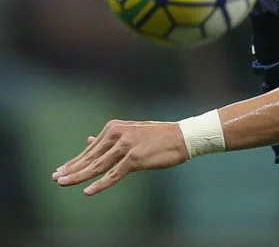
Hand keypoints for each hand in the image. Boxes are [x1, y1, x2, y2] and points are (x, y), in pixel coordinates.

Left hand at [51, 120, 188, 195]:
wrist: (182, 137)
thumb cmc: (157, 137)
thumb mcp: (131, 133)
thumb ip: (109, 139)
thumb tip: (88, 141)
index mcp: (114, 127)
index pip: (90, 149)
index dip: (75, 161)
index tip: (61, 171)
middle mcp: (118, 134)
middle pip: (91, 157)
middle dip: (72, 169)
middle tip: (56, 178)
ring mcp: (126, 146)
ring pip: (98, 165)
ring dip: (79, 176)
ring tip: (63, 183)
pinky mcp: (135, 157)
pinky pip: (114, 174)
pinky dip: (100, 184)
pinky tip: (88, 191)